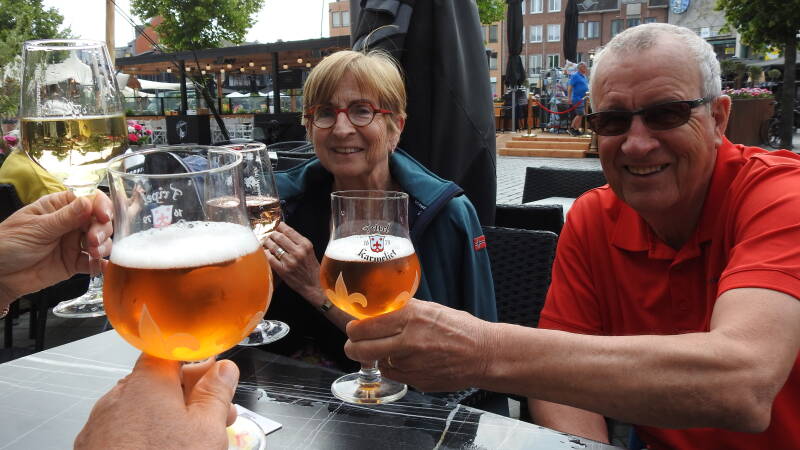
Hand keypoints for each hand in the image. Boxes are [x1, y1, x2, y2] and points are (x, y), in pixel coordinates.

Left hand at [0, 190, 112, 305]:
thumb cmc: (8, 243)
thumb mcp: (36, 228)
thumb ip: (65, 218)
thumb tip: (88, 201)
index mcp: (60, 208)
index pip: (89, 200)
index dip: (101, 206)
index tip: (103, 216)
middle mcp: (71, 224)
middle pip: (100, 221)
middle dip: (102, 230)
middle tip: (93, 240)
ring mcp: (74, 244)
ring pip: (101, 241)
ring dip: (103, 246)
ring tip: (93, 253)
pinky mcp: (74, 263)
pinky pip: (94, 263)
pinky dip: (101, 264)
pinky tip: (103, 266)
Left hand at [75, 354, 238, 449]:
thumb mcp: (207, 428)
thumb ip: (216, 393)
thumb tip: (224, 370)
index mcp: (147, 381)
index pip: (171, 350)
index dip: (197, 360)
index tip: (215, 374)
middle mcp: (118, 397)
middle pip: (158, 382)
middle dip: (189, 394)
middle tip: (215, 414)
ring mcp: (100, 425)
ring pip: (141, 409)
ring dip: (167, 417)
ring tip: (192, 440)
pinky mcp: (92, 448)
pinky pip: (123, 431)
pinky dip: (144, 436)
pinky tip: (163, 449)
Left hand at [263, 222, 324, 305]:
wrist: (313, 286)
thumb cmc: (311, 269)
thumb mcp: (310, 252)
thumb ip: (299, 242)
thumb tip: (284, 232)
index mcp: (306, 245)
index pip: (289, 231)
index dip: (280, 227)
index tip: (277, 226)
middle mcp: (298, 252)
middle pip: (279, 237)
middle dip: (272, 234)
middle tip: (269, 235)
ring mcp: (290, 261)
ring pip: (273, 246)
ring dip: (267, 243)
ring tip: (266, 242)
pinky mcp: (283, 270)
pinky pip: (270, 258)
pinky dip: (266, 253)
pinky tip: (265, 252)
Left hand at [344, 299, 493, 391]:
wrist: (483, 354)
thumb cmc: (459, 329)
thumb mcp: (430, 309)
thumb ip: (402, 310)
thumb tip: (375, 312)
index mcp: (411, 316)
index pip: (365, 325)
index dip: (354, 328)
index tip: (354, 328)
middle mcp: (408, 340)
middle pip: (361, 348)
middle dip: (353, 346)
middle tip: (355, 343)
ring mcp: (411, 363)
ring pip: (377, 362)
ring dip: (377, 357)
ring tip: (392, 349)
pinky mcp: (416, 381)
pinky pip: (392, 374)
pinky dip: (393, 368)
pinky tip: (407, 360)